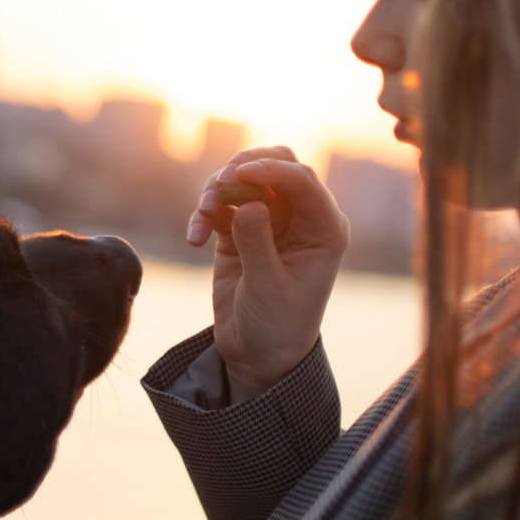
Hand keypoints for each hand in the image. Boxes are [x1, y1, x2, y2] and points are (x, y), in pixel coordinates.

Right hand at [184, 147, 349, 401]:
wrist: (257, 354)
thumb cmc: (276, 325)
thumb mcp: (269, 288)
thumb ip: (258, 245)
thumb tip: (249, 205)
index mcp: (323, 228)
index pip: (302, 181)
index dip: (271, 170)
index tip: (238, 175)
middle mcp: (300, 218)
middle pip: (276, 165)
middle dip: (244, 169)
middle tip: (220, 185)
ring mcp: (270, 221)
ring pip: (244, 180)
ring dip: (219, 190)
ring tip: (203, 215)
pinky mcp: (240, 230)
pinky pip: (221, 205)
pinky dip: (205, 214)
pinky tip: (195, 239)